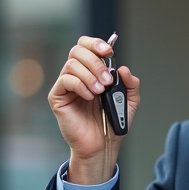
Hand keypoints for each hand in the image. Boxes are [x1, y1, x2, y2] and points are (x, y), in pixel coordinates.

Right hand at [48, 35, 140, 184]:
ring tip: (100, 92)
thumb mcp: (129, 102)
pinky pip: (65, 81)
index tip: (108, 52)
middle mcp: (77, 75)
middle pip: (77, 50)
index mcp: (92, 72)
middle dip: (95, 62)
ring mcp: (66, 85)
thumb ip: (130, 84)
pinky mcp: (58, 97)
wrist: (102, 146)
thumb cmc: (111, 123)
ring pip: (72, 64)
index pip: (86, 46)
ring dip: (90, 75)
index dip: (96, 44)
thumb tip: (122, 69)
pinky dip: (80, 85)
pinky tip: (89, 97)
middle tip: (107, 80)